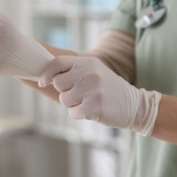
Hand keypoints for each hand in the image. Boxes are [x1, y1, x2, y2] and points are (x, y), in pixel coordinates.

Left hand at [38, 56, 161, 135]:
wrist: (134, 104)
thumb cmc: (107, 88)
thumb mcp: (93, 70)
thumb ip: (73, 70)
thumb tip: (45, 75)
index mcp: (87, 62)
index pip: (57, 63)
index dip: (46, 73)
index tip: (42, 82)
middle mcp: (90, 73)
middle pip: (58, 84)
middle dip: (64, 92)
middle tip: (79, 93)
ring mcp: (93, 90)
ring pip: (64, 100)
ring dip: (72, 104)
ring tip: (88, 101)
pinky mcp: (96, 107)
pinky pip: (73, 113)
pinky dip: (79, 114)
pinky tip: (92, 110)